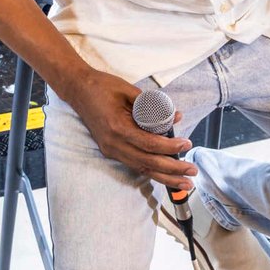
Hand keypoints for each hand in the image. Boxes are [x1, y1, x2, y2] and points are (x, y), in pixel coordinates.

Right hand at [66, 70, 196, 189]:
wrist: (77, 90)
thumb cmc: (102, 86)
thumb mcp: (129, 90)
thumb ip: (152, 105)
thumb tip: (176, 117)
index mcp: (117, 128)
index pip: (149, 144)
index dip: (170, 147)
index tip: (186, 144)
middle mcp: (113, 143)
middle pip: (148, 163)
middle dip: (173, 170)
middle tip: (192, 171)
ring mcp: (110, 149)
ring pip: (142, 169)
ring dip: (165, 177)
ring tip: (184, 182)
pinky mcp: (111, 150)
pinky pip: (134, 164)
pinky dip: (152, 171)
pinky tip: (166, 176)